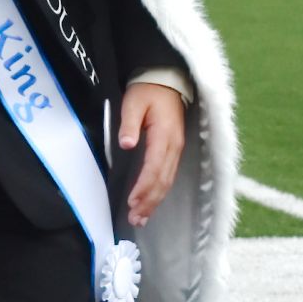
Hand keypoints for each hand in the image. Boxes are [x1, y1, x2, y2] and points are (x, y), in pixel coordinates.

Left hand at [119, 82, 185, 226]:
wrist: (168, 82)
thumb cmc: (148, 91)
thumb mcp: (133, 101)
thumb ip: (129, 123)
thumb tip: (125, 144)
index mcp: (164, 135)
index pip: (154, 167)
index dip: (143, 186)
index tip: (132, 201)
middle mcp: (174, 147)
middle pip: (163, 180)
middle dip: (149, 202)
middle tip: (135, 219)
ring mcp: (177, 150)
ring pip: (167, 182)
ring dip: (155, 201)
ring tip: (141, 219)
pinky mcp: (175, 152)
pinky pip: (168, 176)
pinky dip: (160, 192)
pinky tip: (151, 203)